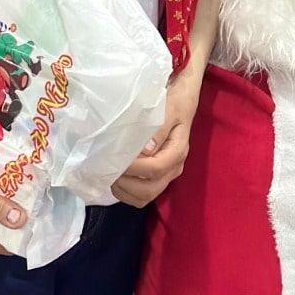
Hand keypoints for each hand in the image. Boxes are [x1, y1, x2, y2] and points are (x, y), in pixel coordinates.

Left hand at [111, 70, 201, 206]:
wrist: (183, 98)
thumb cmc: (174, 101)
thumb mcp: (169, 108)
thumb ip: (159, 129)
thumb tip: (146, 151)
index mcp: (178, 151)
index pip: (155, 169)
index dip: (133, 168)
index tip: (115, 158)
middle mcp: (175, 167)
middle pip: (150, 190)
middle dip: (126, 184)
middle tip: (110, 169)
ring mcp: (168, 174)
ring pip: (146, 196)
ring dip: (125, 191)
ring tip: (112, 174)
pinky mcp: (160, 176)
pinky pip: (143, 195)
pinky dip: (127, 193)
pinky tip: (118, 179)